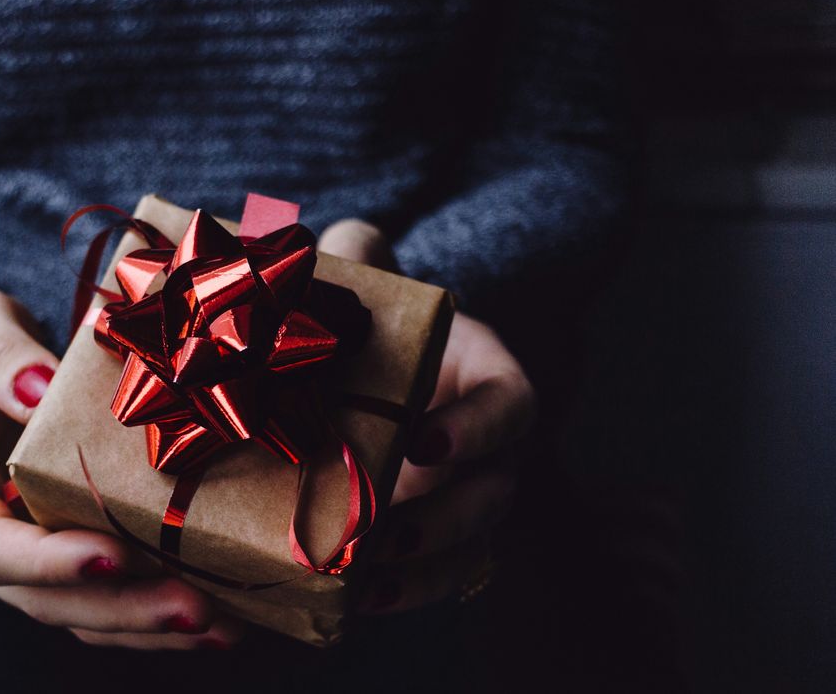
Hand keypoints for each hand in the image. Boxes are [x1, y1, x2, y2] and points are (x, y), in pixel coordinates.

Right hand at [0, 286, 240, 648]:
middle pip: (40, 597)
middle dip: (120, 608)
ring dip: (147, 625)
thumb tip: (38, 388)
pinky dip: (152, 615)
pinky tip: (214, 618)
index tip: (113, 556)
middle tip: (194, 608)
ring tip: (219, 625)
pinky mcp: (59, 559)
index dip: (45, 561)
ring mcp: (18, 557)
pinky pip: (102, 600)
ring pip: (76, 613)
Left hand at [318, 220, 535, 612]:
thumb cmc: (381, 333)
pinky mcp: (438, 541)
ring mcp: (469, 500)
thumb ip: (363, 262)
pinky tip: (356, 602)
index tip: (423, 442)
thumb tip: (336, 243)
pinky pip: (437, 578)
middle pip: (493, 492)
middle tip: (383, 528)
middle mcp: (492, 448)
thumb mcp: (376, 294)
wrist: (374, 382)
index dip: (476, 428)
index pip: (511, 406)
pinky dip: (402, 593)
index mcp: (490, 380)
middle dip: (444, 518)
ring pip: (470, 547)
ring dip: (422, 568)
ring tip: (365, 576)